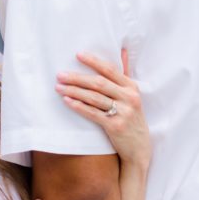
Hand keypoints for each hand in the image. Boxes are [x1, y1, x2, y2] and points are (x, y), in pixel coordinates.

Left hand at [56, 50, 150, 169]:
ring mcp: (123, 112)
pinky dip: (79, 106)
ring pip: (94, 97)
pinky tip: (67, 101)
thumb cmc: (132, 119)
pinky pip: (93, 113)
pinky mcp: (115, 126)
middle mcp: (129, 98)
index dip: (93, 61)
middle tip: (60, 74)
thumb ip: (125, 74)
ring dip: (74, 91)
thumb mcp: (132, 96)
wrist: (139, 148)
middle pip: (99, 83)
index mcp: (132, 87)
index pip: (110, 70)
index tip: (77, 55)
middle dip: (77, 78)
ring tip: (59, 87)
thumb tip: (121, 50)